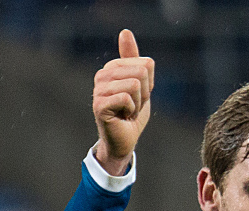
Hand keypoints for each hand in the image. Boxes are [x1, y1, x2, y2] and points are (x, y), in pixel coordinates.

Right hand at [92, 29, 154, 175]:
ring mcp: (98, 89)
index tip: (138, 97)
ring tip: (127, 111)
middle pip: (141, 72)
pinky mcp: (99, 105)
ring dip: (138, 104)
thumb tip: (125, 32)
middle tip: (133, 106)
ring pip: (135, 85)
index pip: (145, 64)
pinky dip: (131, 111)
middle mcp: (102, 75)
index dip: (149, 85)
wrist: (124, 140)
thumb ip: (135, 60)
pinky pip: (127, 98)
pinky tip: (122, 117)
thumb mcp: (141, 85)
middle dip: (144, 94)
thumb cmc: (132, 114)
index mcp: (112, 67)